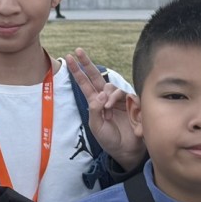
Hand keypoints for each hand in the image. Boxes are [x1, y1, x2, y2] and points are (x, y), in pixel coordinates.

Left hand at [65, 49, 145, 171]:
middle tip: (78, 51)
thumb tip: (100, 94)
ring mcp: (119, 99)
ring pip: (111, 87)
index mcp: (95, 102)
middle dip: (86, 63)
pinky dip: (117, 100)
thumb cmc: (110, 139)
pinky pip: (125, 94)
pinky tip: (114, 109)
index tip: (68, 58)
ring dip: (108, 96)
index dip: (77, 72)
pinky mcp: (132, 102)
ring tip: (108, 110)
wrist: (126, 150)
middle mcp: (106, 98)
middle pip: (96, 76)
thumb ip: (94, 110)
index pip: (85, 84)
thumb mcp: (96, 126)